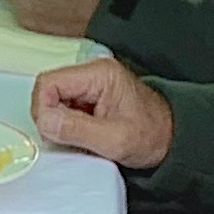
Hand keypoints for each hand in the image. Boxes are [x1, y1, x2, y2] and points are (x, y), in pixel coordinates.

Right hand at [29, 53, 172, 169]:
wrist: (171, 140)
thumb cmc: (151, 136)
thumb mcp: (114, 139)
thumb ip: (77, 129)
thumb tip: (45, 121)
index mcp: (99, 74)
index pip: (49, 82)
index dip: (43, 109)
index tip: (52, 132)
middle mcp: (92, 74)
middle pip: (48, 90)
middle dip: (50, 118)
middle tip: (66, 139)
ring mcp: (90, 86)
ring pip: (53, 101)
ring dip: (58, 124)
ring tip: (79, 139)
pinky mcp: (88, 99)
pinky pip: (63, 109)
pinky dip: (65, 126)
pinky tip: (81, 137)